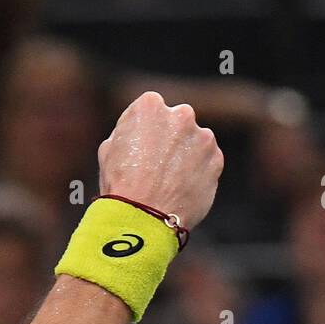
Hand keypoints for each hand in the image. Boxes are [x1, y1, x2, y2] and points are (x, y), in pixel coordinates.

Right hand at [98, 90, 222, 230]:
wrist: (144, 217)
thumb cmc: (120, 184)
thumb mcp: (109, 148)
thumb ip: (129, 131)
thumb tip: (138, 131)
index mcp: (150, 106)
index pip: (151, 109)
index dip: (144, 130)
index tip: (141, 147)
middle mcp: (181, 114)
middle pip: (177, 121)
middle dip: (170, 138)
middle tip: (157, 165)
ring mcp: (202, 137)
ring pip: (195, 142)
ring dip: (186, 155)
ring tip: (169, 182)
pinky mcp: (216, 160)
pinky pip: (207, 162)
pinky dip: (198, 172)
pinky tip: (181, 189)